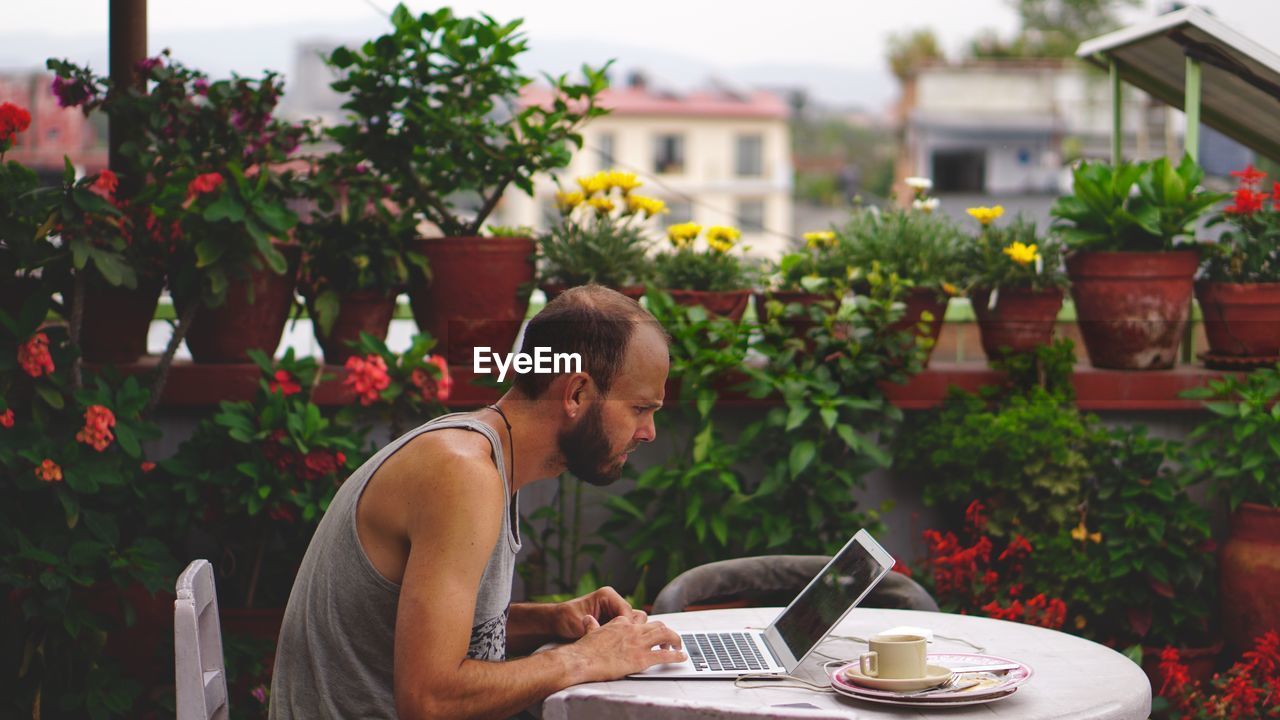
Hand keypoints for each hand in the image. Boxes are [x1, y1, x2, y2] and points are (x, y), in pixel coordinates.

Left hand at [553, 586, 646, 640]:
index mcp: (607, 596)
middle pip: (635, 617)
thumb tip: (609, 640)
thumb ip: (596, 631)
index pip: (627, 611)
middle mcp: (613, 602)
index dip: (628, 627)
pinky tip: (616, 648)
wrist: (556, 622)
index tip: (624, 641)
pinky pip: (626, 630)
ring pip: (633, 624)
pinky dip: (623, 638)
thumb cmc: (565, 618)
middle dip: (631, 632)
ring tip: (619, 648)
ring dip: (628, 635)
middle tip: (622, 646)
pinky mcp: (614, 622)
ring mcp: (614, 612)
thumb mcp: (579, 624)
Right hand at [560, 614, 684, 683]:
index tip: (650, 632)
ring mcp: (638, 643)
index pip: (640, 620)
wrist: (582, 660)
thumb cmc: (584, 650)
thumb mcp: (589, 632)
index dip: (647, 627)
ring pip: (665, 634)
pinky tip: (681, 657)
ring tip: (678, 646)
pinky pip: (665, 655)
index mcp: (620, 623)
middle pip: (657, 625)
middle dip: (665, 632)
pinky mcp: (641, 658)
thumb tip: (588, 620)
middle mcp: (632, 629)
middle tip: (668, 640)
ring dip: (675, 640)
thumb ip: (592, 626)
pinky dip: (676, 656)